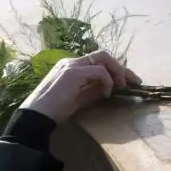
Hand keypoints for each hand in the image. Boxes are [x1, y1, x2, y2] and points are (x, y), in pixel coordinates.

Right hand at [19, 49, 141, 123]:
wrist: (36, 116)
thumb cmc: (53, 110)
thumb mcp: (78, 99)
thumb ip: (92, 90)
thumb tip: (110, 89)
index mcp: (71, 66)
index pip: (98, 61)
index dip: (115, 69)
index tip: (127, 82)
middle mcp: (71, 62)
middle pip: (103, 54)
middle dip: (121, 67)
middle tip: (134, 82)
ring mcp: (72, 65)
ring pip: (103, 58)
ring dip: (117, 71)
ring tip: (122, 86)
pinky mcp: (73, 73)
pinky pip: (99, 71)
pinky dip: (107, 81)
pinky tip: (107, 93)